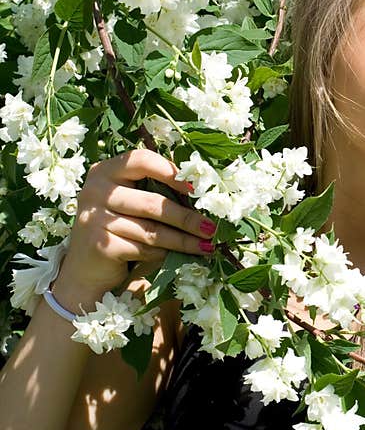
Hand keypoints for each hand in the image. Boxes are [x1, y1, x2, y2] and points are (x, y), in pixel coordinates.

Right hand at [55, 149, 215, 299]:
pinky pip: (144, 248)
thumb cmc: (120, 228)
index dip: (170, 171)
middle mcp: (95, 191)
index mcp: (105, 171)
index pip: (141, 160)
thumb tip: (203, 195)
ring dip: (184, 240)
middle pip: (153, 203)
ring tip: (207, 245)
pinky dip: (165, 254)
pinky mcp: (100, 245)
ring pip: (152, 230)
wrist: (87, 268)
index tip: (195, 188)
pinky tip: (181, 257)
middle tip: (211, 228)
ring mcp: (94, 218)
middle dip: (187, 218)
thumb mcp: (133, 203)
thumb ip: (156, 192)